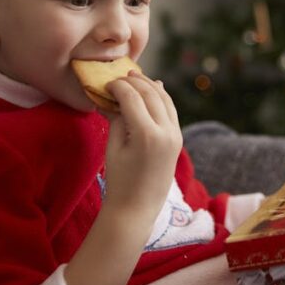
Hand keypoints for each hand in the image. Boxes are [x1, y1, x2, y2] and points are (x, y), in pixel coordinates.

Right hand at [102, 71, 182, 217]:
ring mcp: (175, 135)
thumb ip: (116, 119)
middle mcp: (166, 132)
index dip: (118, 87)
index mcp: (147, 135)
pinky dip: (161, 98)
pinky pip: (171, 111)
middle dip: (135, 82)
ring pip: (165, 100)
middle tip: (120, 77)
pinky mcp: (177, 139)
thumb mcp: (114, 147)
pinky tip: (154, 89)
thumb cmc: (120, 180)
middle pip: (151, 94)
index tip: (106, 84)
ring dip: (150, 86)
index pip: (132, 98)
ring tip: (135, 77)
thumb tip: (111, 98)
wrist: (138, 208)